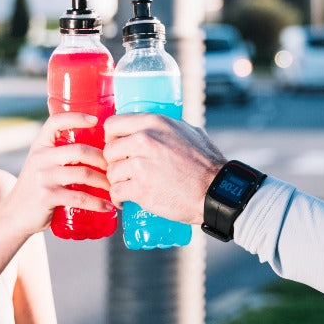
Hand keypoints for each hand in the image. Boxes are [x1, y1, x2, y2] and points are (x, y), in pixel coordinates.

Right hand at [0, 114, 113, 235]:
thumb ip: (60, 154)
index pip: (56, 122)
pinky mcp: (47, 196)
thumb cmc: (37, 188)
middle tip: (116, 168)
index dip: (76, 117)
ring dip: (105, 182)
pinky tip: (108, 206)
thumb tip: (97, 147)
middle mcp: (40, 157)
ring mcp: (43, 177)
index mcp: (40, 145)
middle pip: (79, 150)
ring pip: (83, 174)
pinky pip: (79, 197)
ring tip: (115, 188)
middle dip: (103, 159)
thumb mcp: (42, 164)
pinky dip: (97, 203)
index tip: (96, 120)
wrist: (15, 215)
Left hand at [102, 112, 224, 224]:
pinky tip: (124, 200)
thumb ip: (168, 128)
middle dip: (114, 162)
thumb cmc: (206, 163)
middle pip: (109, 150)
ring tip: (127, 186)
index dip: (111, 138)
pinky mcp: (140, 189)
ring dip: (116, 181)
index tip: (116, 147)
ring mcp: (141, 165)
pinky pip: (115, 192)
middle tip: (123, 171)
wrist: (215, 191)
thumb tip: (157, 127)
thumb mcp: (189, 132)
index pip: (112, 125)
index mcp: (153, 123)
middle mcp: (144, 140)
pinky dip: (118, 198)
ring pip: (111, 172)